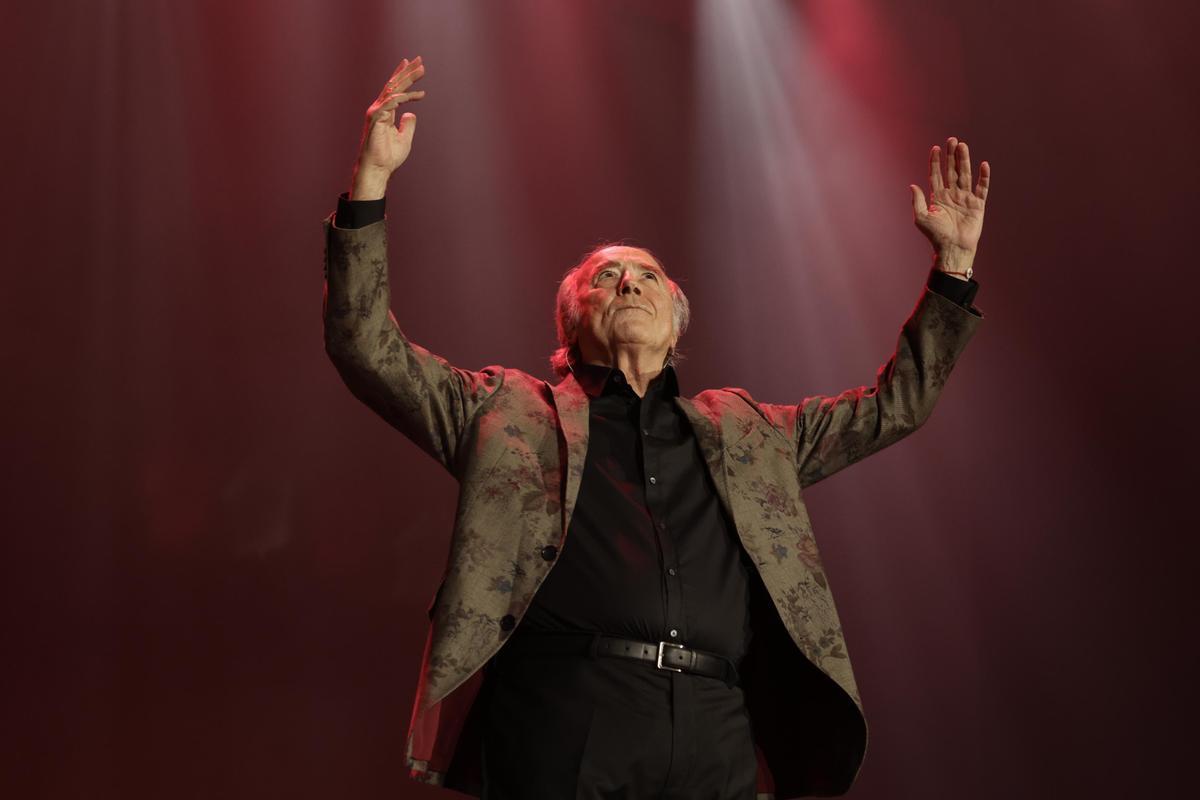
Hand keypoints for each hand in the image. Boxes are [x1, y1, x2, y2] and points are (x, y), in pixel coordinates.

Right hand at [350, 56, 426, 199]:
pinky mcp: (376, 119)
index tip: (412, 63)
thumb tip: (411, 113)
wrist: (378, 169)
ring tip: (422, 71)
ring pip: (393, 90)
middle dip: (407, 72)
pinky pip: (391, 103)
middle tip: (421, 61)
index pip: (394, 89)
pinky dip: (402, 98)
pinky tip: (415, 95)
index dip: (402, 75)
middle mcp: (379, 109)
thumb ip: (408, 125)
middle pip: (394, 85)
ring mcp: (376, 112)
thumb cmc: (388, 157)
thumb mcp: (404, 138)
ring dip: (408, 79)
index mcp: (385, 112)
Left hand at [909, 137, 989, 275]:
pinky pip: (981, 188)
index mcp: (938, 197)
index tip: (935, 148)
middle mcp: (952, 194)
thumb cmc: (936, 235)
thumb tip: (912, 185)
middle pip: (952, 171)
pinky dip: (983, 177)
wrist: (953, 248)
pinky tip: (983, 165)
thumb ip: (918, 201)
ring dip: (964, 160)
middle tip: (952, 140)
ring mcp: (965, 198)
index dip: (935, 162)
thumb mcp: (921, 218)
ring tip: (963, 146)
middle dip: (951, 156)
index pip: (936, 175)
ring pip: (965, 175)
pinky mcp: (977, 204)